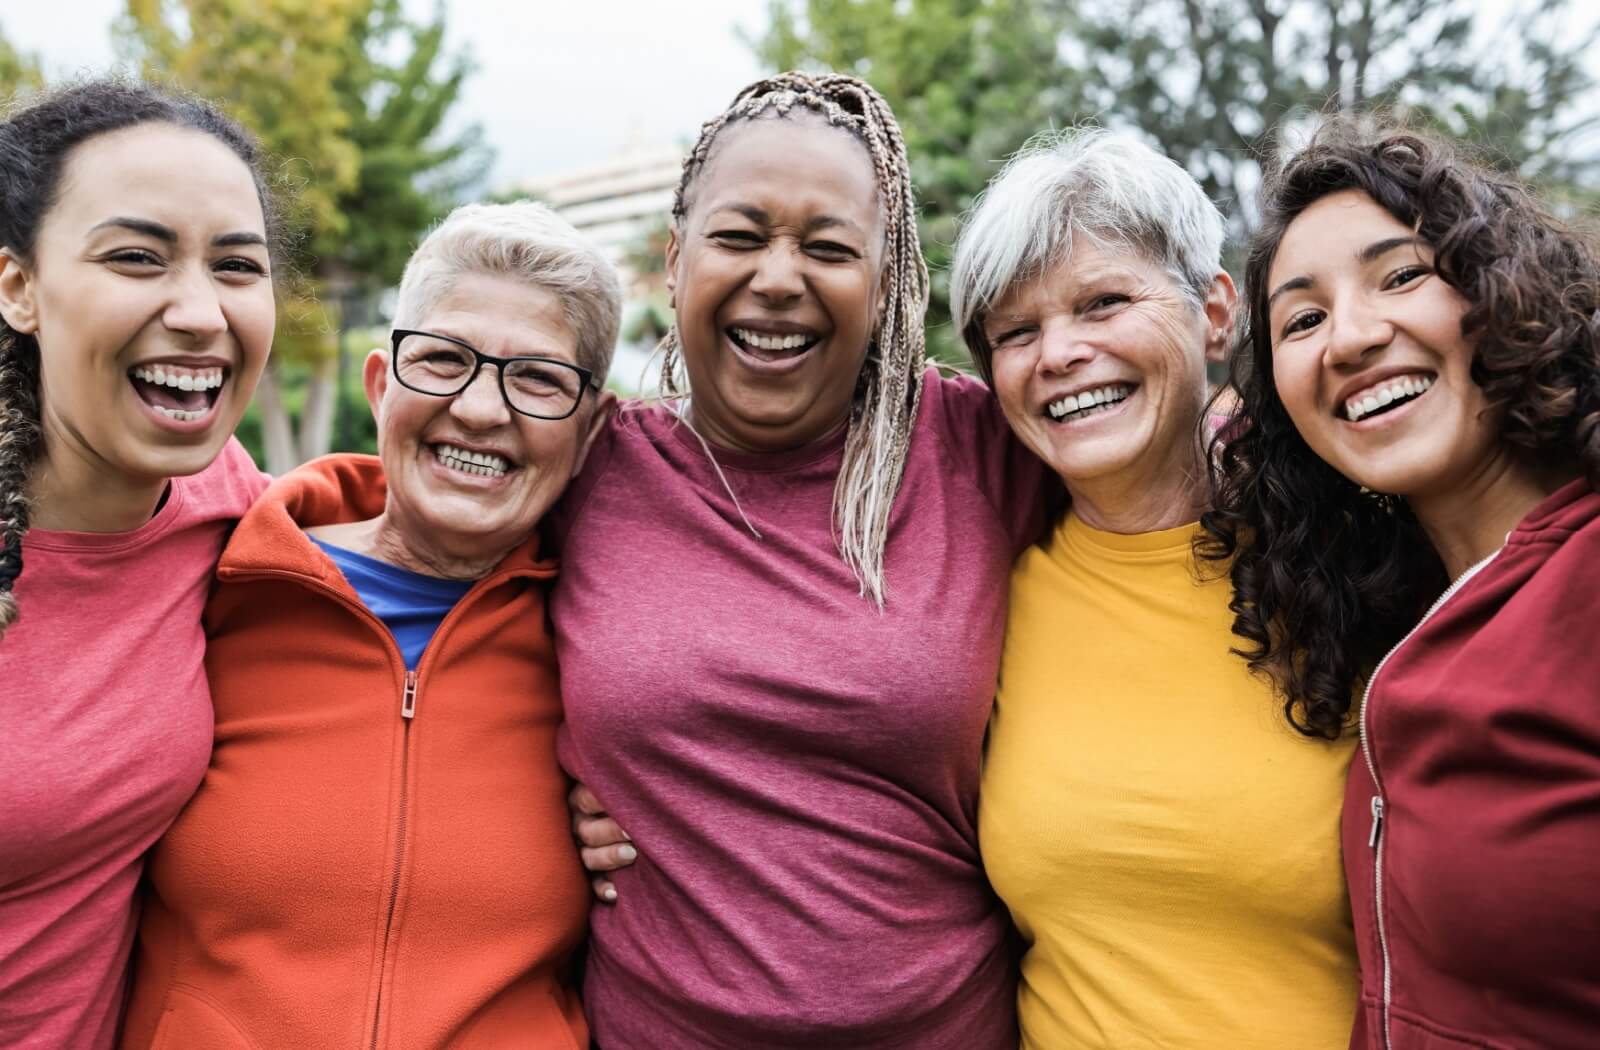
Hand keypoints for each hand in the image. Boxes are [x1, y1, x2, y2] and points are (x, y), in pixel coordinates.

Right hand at [569, 782, 637, 902]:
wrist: (636, 819)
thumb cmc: (632, 795)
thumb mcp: (620, 784)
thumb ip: (626, 781)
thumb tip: (648, 774)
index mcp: (579, 799)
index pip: (586, 799)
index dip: (604, 802)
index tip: (629, 803)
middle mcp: (576, 825)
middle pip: (587, 830)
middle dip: (611, 831)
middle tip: (633, 832)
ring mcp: (579, 850)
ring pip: (587, 857)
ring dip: (609, 857)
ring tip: (632, 855)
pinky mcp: (587, 873)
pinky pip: (589, 884)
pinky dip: (602, 888)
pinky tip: (615, 893)